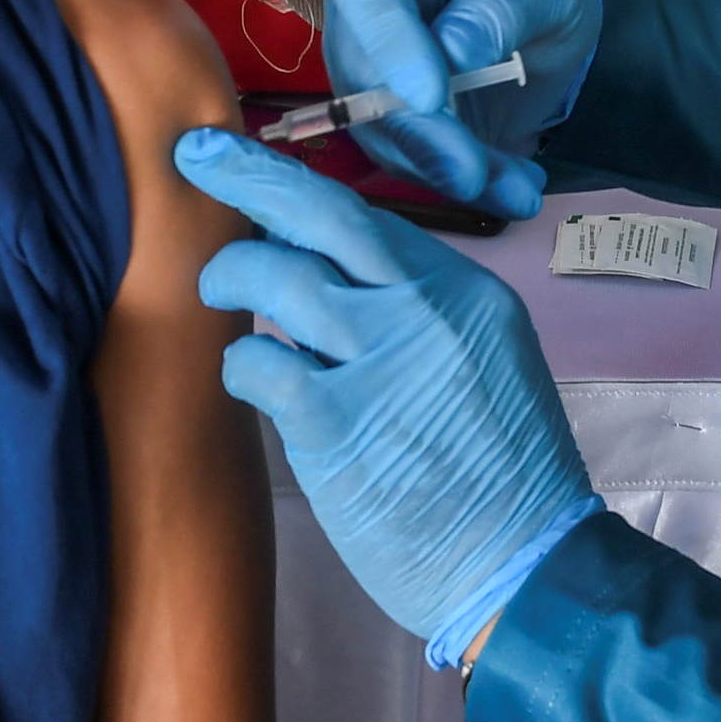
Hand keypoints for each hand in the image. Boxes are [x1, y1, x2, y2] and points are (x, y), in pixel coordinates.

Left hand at [181, 130, 599, 663]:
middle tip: (197, 156)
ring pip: (272, 276)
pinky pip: (254, 363)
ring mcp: (378, 362)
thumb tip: (332, 277)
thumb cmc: (503, 478)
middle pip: (321, 215)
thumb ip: (420, 314)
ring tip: (217, 292)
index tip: (252, 164)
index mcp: (466, 292)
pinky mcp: (333, 423)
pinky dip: (239, 365)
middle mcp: (424, 311)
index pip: (368, 217)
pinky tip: (249, 380)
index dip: (299, 189)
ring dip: (229, 276)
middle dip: (248, 175)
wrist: (523, 565)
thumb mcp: (487, 363)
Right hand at [316, 0, 598, 216]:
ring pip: (378, 127)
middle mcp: (361, 2)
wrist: (541, 30)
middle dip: (422, 131)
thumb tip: (453, 53)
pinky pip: (405, 157)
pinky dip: (456, 181)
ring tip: (516, 189)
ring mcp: (363, 61)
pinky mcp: (379, 115)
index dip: (392, 47)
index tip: (429, 99)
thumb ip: (500, 11)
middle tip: (474, 174)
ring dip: (444, 169)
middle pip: (363, 71)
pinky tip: (510, 190)